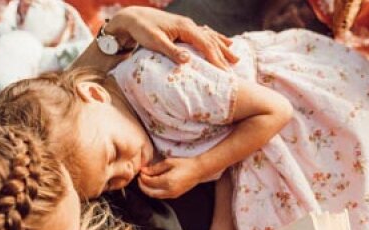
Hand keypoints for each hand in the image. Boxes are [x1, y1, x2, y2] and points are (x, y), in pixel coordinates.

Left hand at [105, 7, 238, 67]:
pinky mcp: (184, 28)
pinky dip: (215, 40)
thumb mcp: (155, 42)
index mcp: (185, 28)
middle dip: (223, 57)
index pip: (205, 45)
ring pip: (210, 37)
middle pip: (211, 41)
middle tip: (233, 72)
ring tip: (235, 59)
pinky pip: (205, 34)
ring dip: (223, 48)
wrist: (133, 17)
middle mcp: (189, 25)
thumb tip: (188, 60)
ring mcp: (188, 26)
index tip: (224, 73)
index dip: (216, 59)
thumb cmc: (142, 30)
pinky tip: (223, 43)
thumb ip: (172, 51)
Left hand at [138, 157, 202, 198]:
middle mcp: (170, 190)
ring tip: (145, 181)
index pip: (149, 182)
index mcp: (168, 181)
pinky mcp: (175, 195)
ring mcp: (173, 194)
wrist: (199, 170)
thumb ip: (155, 168)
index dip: (143, 177)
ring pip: (155, 195)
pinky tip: (153, 184)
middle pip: (149, 192)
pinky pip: (161, 195)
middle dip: (142, 186)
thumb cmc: (185, 164)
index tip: (141, 171)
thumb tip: (143, 171)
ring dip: (147, 189)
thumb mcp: (169, 163)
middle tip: (140, 178)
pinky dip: (154, 191)